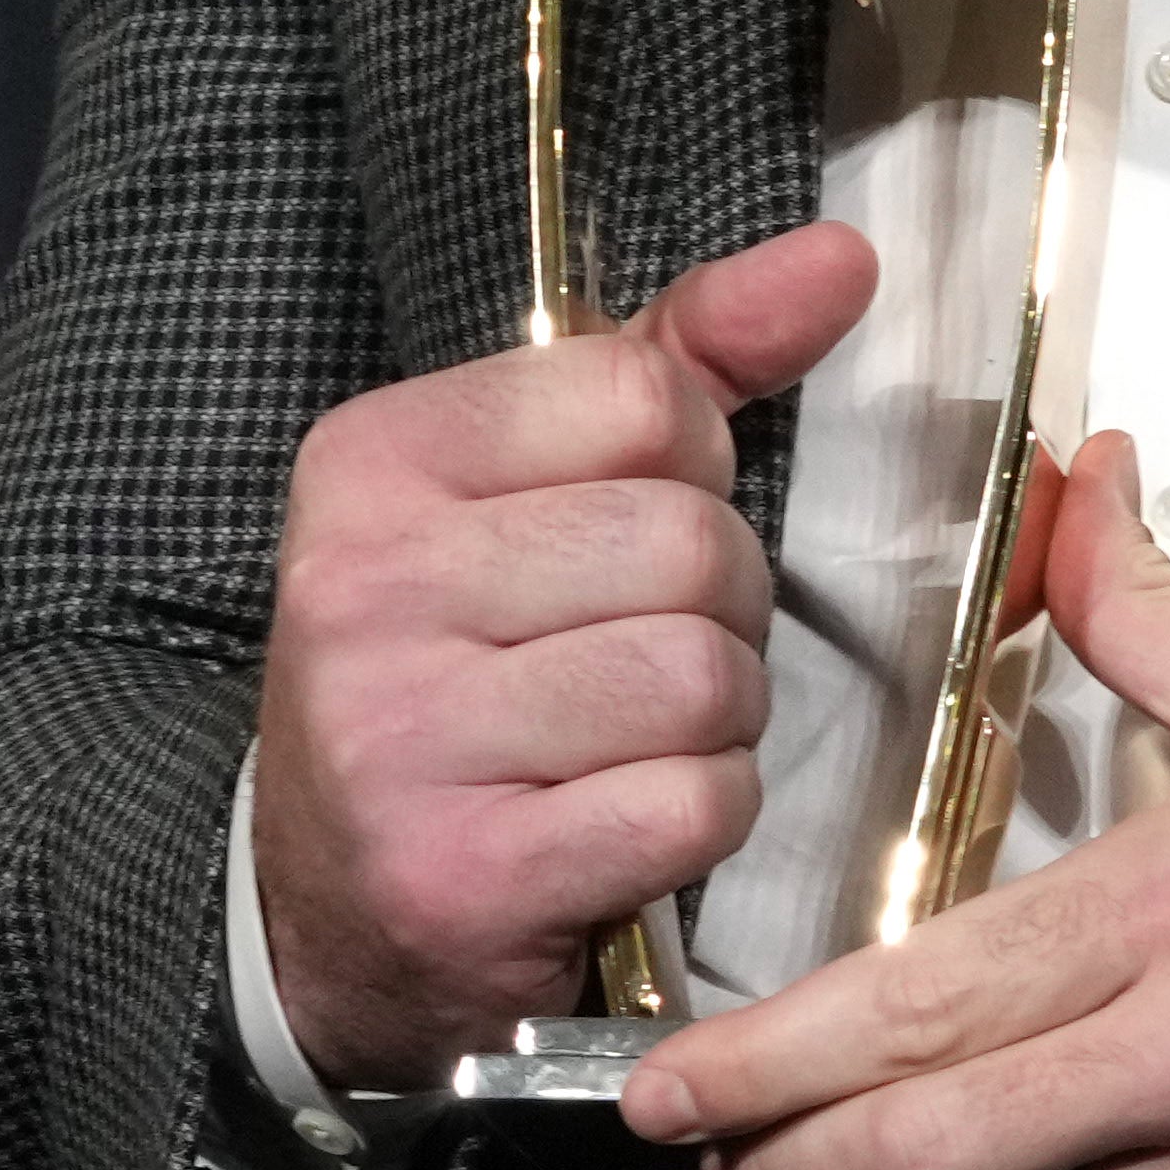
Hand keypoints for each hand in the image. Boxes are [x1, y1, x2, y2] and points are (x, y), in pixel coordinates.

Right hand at [247, 220, 872, 1091]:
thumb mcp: (532, 494)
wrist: (327, 910)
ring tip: (634, 742)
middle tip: (643, 658)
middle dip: (718, 609)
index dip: (690, 473)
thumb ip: (683, 365)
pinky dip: (699, 816)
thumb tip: (842, 259)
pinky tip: (626, 822)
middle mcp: (365, 587)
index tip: (624, 536)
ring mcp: (400, 736)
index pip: (642, 398)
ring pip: (700, 675)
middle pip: (688, 542)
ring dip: (716, 723)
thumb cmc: (462, 673)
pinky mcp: (460, 874)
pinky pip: (689, 803)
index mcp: (376, 463)